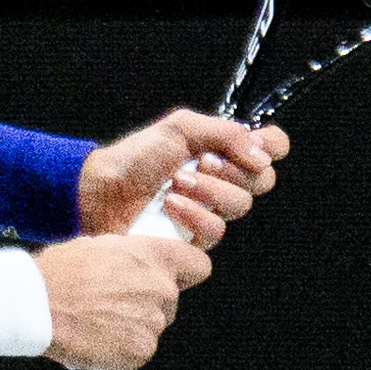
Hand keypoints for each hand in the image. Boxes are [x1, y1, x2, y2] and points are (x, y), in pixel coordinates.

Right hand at [38, 229, 208, 369]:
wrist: (35, 306)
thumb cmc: (58, 273)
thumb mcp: (97, 246)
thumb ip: (128, 256)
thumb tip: (132, 264)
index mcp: (154, 257)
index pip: (198, 265)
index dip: (185, 272)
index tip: (172, 278)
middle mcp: (162, 289)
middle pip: (170, 301)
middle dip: (147, 303)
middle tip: (111, 304)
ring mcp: (153, 323)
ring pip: (152, 326)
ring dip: (131, 327)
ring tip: (97, 321)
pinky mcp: (141, 351)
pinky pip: (138, 351)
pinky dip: (120, 349)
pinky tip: (96, 339)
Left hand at [81, 110, 287, 245]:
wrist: (99, 189)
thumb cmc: (134, 158)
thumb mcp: (180, 129)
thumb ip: (226, 133)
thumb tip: (263, 154)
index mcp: (222, 152)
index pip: (270, 149)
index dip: (271, 147)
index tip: (253, 146)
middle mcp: (222, 182)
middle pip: (262, 179)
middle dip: (232, 169)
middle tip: (201, 162)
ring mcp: (210, 212)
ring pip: (241, 205)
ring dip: (209, 190)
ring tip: (175, 183)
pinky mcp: (194, 240)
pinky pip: (215, 231)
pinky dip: (194, 214)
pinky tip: (171, 205)